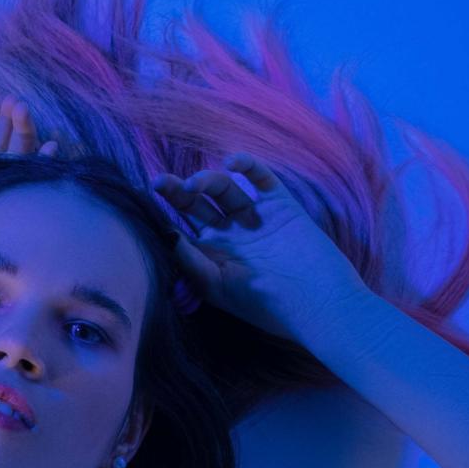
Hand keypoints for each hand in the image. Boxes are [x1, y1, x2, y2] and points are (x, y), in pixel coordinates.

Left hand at [154, 153, 363, 342]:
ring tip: (196, 185)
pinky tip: (231, 162)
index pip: (182, 228)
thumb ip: (191, 262)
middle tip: (160, 184)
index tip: (150, 199)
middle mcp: (231, 234)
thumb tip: (167, 233)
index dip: (166, 213)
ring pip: (224, 189)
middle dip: (178, 192)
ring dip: (207, 181)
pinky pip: (261, 179)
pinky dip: (247, 165)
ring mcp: (255, 218)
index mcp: (213, 256)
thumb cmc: (266, 305)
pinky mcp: (280, 206)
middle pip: (198, 204)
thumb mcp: (218, 288)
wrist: (318, 304)